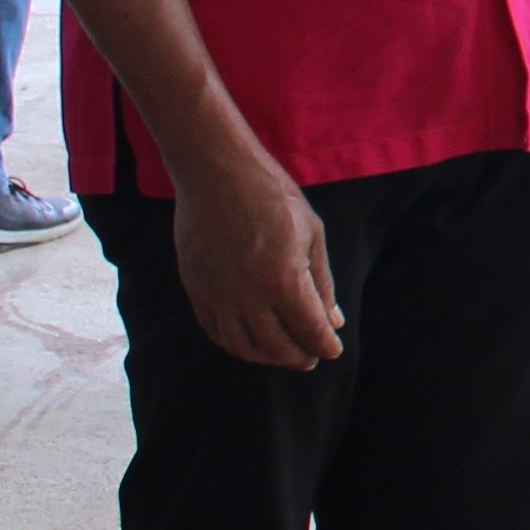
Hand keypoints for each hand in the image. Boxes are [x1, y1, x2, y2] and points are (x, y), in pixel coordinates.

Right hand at [167, 150, 340, 369]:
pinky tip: (249, 340)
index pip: (310, 331)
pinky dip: (234, 343)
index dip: (325, 345)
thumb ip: (322, 282)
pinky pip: (214, 330)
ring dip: (266, 358)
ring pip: (242, 347)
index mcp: (285, 280)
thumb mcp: (312, 233)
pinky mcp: (196, 288)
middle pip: (277, 347)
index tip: (333, 348)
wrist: (216, 172)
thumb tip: (334, 321)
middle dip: (299, 357)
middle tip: (311, 357)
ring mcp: (218, 294)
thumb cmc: (272, 195)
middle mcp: (249, 295)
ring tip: (283, 354)